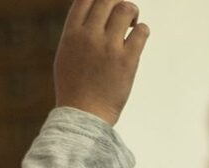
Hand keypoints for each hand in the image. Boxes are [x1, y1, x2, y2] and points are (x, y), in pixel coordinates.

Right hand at [54, 0, 149, 125]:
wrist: (83, 116)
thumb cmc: (74, 88)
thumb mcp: (66, 56)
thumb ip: (78, 33)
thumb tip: (93, 14)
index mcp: (72, 34)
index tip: (105, 6)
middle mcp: (89, 36)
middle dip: (117, 2)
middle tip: (121, 17)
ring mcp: (109, 47)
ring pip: (125, 9)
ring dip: (132, 13)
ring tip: (130, 25)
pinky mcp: (127, 60)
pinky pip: (142, 31)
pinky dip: (142, 30)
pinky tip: (137, 39)